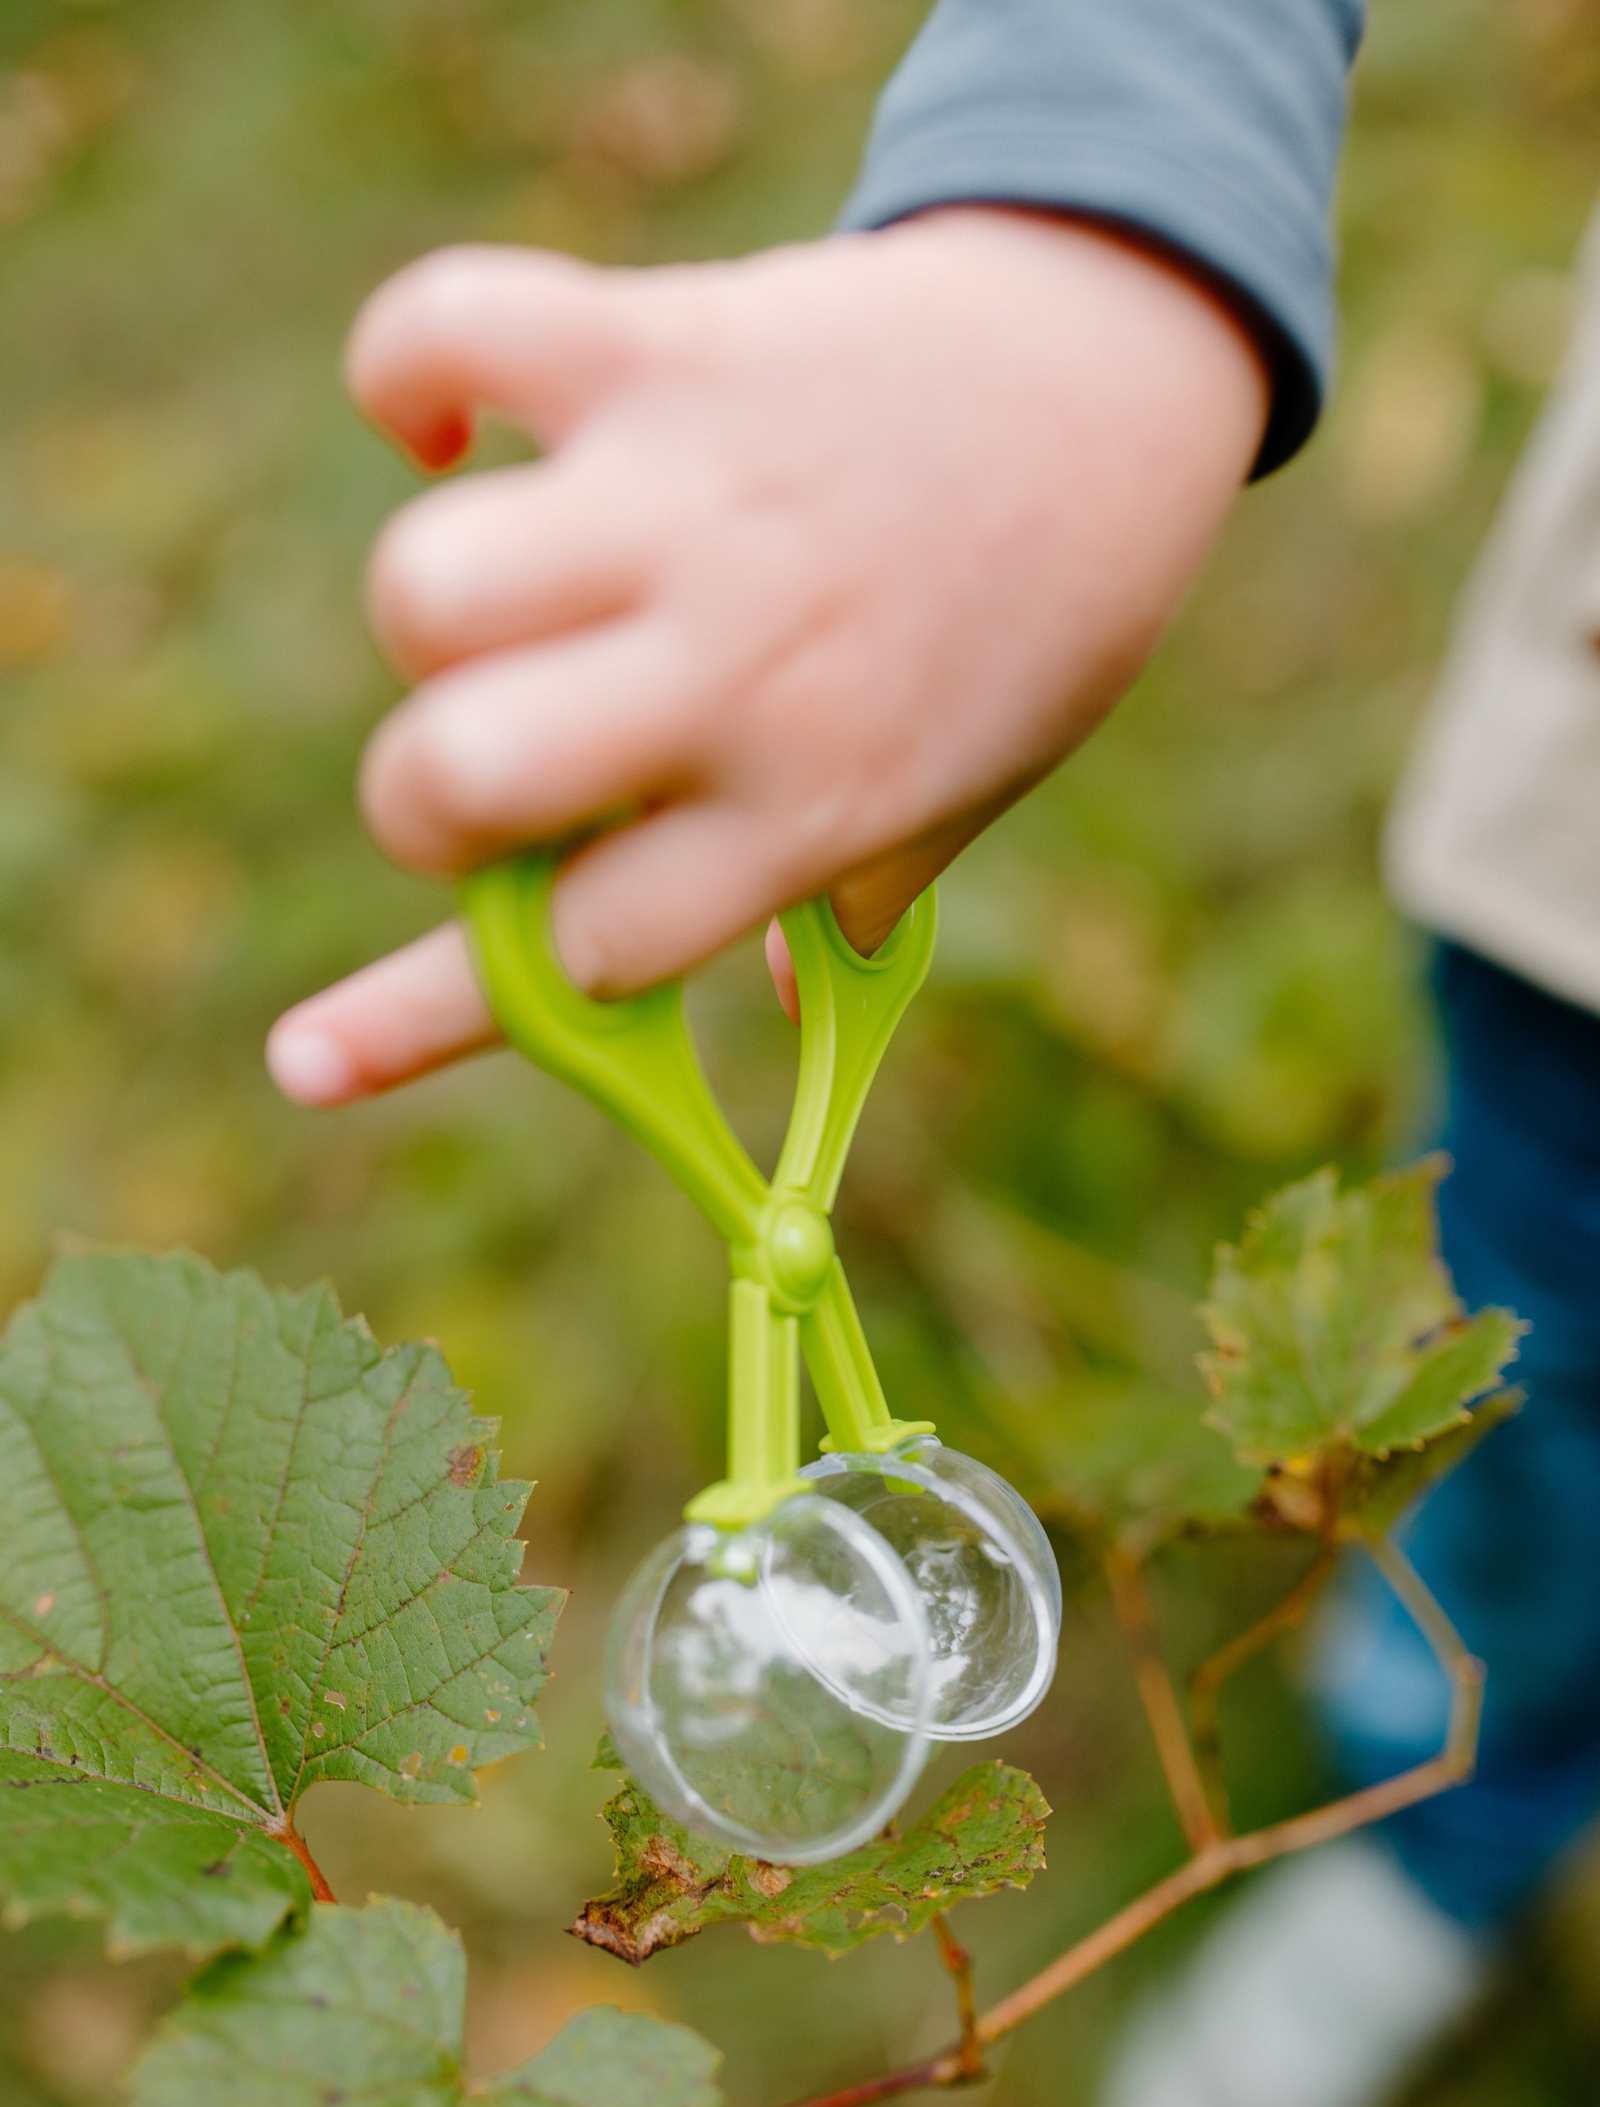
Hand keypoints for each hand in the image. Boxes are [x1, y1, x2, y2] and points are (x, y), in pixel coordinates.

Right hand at [266, 209, 1265, 1102]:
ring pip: (425, 591)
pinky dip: (402, 371)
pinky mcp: (657, 347)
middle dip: (421, 804)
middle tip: (486, 766)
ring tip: (504, 597)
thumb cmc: (1029, 615)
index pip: (579, 954)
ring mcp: (693, 508)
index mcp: (807, 808)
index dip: (439, 1009)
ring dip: (425, 619)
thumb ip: (842, 896)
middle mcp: (741, 672)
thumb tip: (760, 1004)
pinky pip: (445, 333)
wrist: (1114, 377)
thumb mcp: (961, 793)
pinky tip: (440, 418)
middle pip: (456, 781)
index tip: (308, 1065)